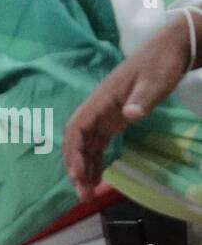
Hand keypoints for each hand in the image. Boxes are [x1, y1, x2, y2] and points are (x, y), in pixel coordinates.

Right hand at [64, 12, 197, 200]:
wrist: (171, 50)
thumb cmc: (161, 64)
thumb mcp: (154, 81)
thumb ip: (141, 99)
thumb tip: (129, 115)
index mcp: (100, 101)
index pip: (77, 130)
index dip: (73, 153)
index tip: (78, 174)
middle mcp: (96, 110)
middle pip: (76, 143)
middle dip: (75, 168)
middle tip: (82, 193)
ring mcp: (103, 117)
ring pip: (85, 147)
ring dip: (84, 170)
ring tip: (87, 194)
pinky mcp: (112, 121)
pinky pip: (97, 145)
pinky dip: (95, 162)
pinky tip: (97, 179)